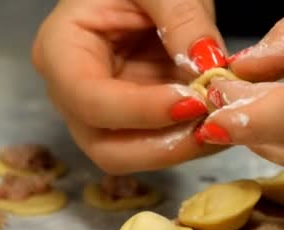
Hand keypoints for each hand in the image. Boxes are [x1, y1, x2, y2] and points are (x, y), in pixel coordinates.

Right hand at [31, 0, 227, 173]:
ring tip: (224, 123)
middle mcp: (70, 94)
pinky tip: (217, 120)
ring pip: (130, 156)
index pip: (89, 99)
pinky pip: (152, 145)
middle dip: (163, 145)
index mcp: (59, 51)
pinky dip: (187, 139)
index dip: (141, 110)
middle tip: (215, 125)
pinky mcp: (126, 120)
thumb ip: (182, 19)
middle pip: (104, 147)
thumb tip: (210, 68)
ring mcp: (97, 113)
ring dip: (180, 148)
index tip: (196, 101)